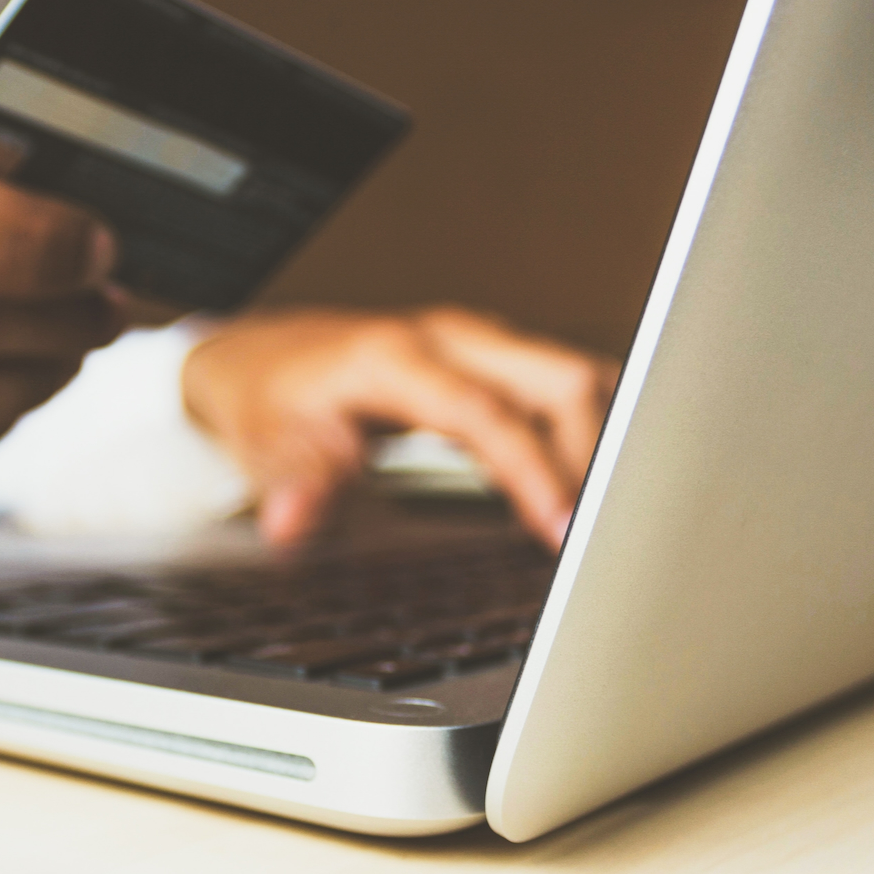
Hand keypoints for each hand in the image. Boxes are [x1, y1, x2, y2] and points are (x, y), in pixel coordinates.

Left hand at [181, 307, 618, 548]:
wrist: (259, 356)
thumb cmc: (267, 399)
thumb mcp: (265, 444)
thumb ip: (295, 482)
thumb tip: (291, 523)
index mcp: (396, 357)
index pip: (487, 413)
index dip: (533, 472)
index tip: (563, 531)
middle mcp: (448, 337)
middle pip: (560, 379)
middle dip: (596, 455)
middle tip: (606, 535)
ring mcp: (476, 342)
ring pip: (574, 377)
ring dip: (603, 442)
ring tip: (614, 518)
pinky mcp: (490, 359)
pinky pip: (562, 388)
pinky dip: (589, 432)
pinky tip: (593, 486)